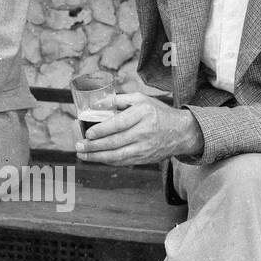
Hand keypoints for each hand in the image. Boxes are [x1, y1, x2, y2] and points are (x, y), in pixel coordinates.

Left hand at [75, 93, 203, 164]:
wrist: (181, 132)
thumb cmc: (157, 112)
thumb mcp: (141, 99)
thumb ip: (119, 100)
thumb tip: (96, 104)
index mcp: (143, 114)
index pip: (119, 124)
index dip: (102, 130)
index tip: (88, 133)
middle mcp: (144, 132)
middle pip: (115, 142)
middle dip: (94, 146)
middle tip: (78, 145)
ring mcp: (144, 148)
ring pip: (117, 155)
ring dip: (97, 156)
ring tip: (82, 154)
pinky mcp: (144, 158)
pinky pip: (123, 161)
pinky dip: (107, 161)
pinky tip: (95, 158)